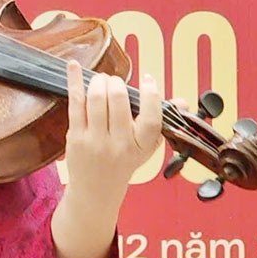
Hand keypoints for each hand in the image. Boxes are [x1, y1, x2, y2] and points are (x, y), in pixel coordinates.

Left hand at [63, 60, 162, 198]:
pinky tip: (74, 66)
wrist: (96, 191)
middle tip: (116, 82)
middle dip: (118, 83)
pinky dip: (74, 81)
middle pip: (119, 100)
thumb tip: (182, 103)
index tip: (149, 79)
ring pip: (97, 99)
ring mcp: (95, 141)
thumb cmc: (123, 163)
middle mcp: (119, 145)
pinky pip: (75, 103)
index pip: (151, 118)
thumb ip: (162, 122)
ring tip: (102, 81)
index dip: (151, 94)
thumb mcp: (147, 147)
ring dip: (100, 81)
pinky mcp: (76, 137)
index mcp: (141, 146)